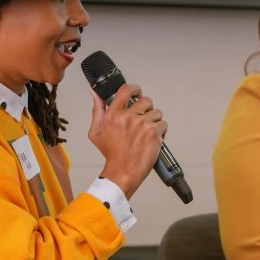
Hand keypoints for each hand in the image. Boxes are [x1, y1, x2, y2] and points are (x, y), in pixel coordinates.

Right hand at [88, 84, 166, 198]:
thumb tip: (95, 93)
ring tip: (147, 132)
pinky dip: (161, 131)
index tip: (137, 92)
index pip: (125, 90)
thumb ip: (97, 110)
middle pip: (145, 100)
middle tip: (143, 119)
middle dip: (146, 109)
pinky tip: (153, 138)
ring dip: (154, 120)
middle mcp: (127, 117)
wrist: (123, 171)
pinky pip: (163, 124)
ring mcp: (142, 124)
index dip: (134, 88)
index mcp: (113, 114)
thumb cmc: (111, 154)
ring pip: (157, 112)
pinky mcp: (153, 132)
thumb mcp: (96, 132)